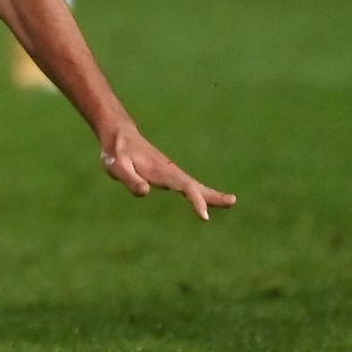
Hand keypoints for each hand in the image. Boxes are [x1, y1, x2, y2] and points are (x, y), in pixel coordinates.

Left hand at [99, 122, 236, 220]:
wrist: (119, 136)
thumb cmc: (117, 152)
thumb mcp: (117, 166)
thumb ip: (130, 179)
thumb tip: (145, 192)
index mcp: (162, 171)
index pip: (184, 186)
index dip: (196, 200)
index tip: (204, 215)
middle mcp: (170, 171)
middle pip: (195, 185)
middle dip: (213, 195)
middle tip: (233, 201)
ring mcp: (170, 173)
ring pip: (194, 185)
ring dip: (211, 194)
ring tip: (230, 201)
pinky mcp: (167, 174)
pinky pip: (187, 186)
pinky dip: (200, 192)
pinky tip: (204, 200)